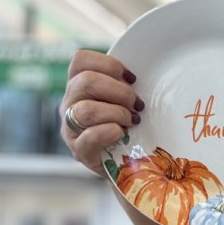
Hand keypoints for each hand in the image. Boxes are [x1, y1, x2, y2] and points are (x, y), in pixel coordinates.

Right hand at [60, 50, 142, 175]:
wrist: (130, 165)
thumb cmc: (131, 127)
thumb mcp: (127, 100)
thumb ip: (128, 84)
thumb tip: (154, 66)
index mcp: (79, 85)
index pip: (80, 60)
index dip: (109, 65)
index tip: (132, 79)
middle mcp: (69, 104)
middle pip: (86, 82)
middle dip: (119, 92)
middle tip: (137, 105)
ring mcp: (70, 128)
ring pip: (86, 109)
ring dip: (116, 113)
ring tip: (131, 121)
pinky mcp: (79, 151)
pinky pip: (89, 137)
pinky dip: (110, 132)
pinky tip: (122, 134)